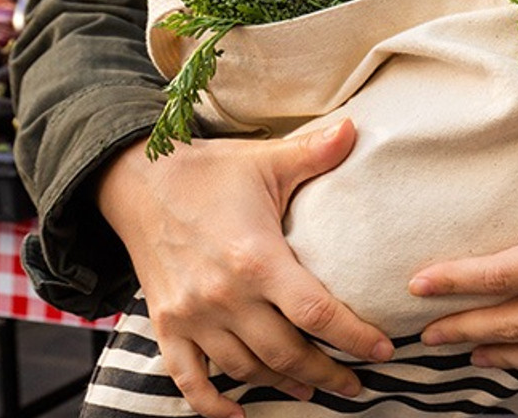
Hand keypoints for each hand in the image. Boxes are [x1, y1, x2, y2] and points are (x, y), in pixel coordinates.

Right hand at [97, 120, 394, 417]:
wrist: (135, 180)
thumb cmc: (209, 170)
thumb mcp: (264, 161)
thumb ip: (315, 152)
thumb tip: (358, 128)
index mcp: (257, 257)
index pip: (317, 312)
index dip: (354, 337)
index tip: (382, 352)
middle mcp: (224, 295)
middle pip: (287, 353)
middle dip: (328, 374)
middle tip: (356, 383)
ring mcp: (192, 315)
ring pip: (246, 369)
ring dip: (282, 385)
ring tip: (310, 390)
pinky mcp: (166, 324)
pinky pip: (188, 379)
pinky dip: (211, 405)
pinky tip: (236, 415)